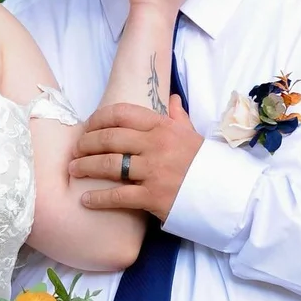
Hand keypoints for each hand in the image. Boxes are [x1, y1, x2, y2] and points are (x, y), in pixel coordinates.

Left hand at [69, 97, 203, 223]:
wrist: (227, 195)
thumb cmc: (206, 165)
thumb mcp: (194, 136)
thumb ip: (178, 118)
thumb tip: (173, 100)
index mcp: (164, 127)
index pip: (122, 114)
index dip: (99, 119)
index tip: (88, 126)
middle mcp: (156, 145)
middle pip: (109, 138)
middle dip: (86, 143)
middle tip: (75, 150)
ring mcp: (154, 171)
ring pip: (109, 164)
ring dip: (86, 166)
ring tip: (73, 169)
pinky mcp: (153, 197)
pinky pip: (118, 196)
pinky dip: (98, 198)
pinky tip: (85, 200)